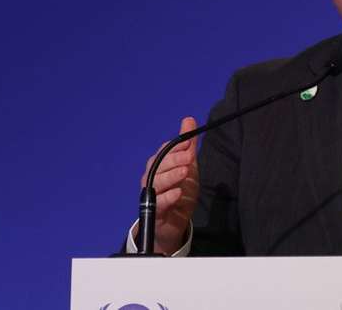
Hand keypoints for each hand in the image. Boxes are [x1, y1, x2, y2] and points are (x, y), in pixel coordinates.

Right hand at [135, 116, 199, 253]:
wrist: (174, 222)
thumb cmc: (179, 190)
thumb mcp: (188, 166)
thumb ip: (187, 145)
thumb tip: (188, 119)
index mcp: (159, 166)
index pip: (164, 153)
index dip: (175, 148)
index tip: (188, 143)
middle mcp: (151, 178)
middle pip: (159, 166)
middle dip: (174, 160)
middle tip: (189, 157)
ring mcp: (152, 195)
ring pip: (157, 183)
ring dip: (171, 176)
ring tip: (185, 172)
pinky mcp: (156, 212)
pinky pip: (159, 204)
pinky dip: (168, 198)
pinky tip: (178, 193)